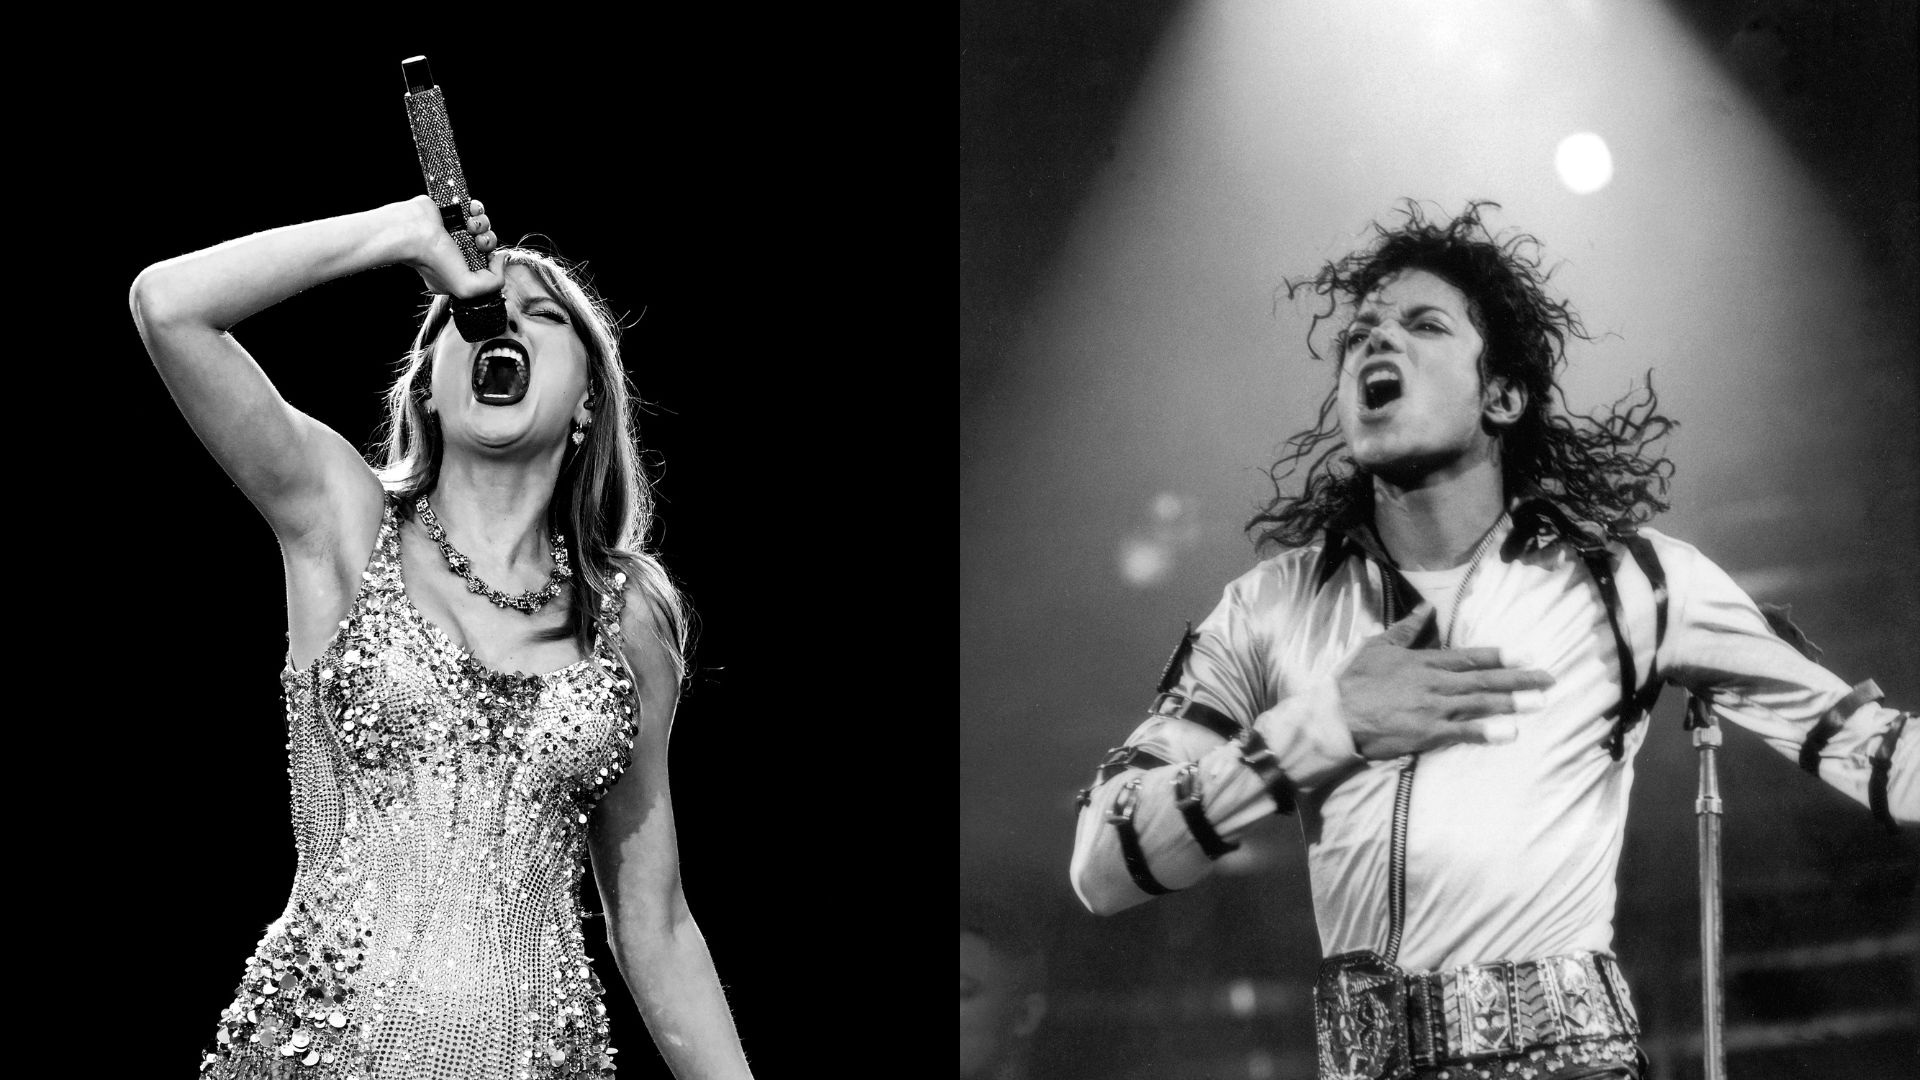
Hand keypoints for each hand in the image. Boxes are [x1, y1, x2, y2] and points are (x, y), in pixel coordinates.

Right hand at [398, 194, 503, 299]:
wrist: (413, 231)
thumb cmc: (434, 261)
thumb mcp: (468, 289)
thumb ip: (494, 283)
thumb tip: (502, 259)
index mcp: (459, 273)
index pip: (487, 268)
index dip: (492, 263)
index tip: (487, 259)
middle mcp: (457, 253)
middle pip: (487, 246)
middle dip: (488, 242)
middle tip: (478, 242)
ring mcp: (455, 232)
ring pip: (484, 227)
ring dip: (483, 225)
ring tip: (471, 226)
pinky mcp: (454, 213)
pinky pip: (476, 210)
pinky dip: (478, 209)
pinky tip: (470, 212)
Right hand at [1335, 603, 1553, 758]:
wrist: (1337, 716)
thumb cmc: (1354, 681)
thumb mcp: (1378, 646)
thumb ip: (1406, 628)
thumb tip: (1426, 607)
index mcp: (1425, 662)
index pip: (1470, 658)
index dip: (1499, 656)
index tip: (1525, 655)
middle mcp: (1435, 683)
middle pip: (1484, 681)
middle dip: (1519, 680)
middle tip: (1548, 680)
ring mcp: (1433, 709)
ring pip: (1480, 704)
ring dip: (1512, 703)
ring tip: (1539, 703)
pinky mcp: (1427, 734)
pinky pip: (1463, 732)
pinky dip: (1487, 732)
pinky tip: (1509, 733)